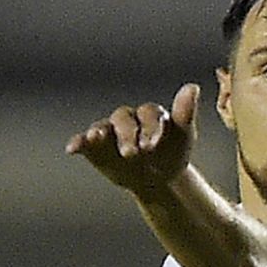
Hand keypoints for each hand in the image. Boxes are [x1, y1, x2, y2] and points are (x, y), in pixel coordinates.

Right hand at [66, 82, 199, 195]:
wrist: (159, 179)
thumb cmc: (172, 153)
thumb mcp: (183, 136)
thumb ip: (184, 113)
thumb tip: (193, 87)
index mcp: (150, 113)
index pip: (149, 113)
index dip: (151, 127)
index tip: (155, 144)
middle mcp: (128, 119)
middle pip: (123, 118)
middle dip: (127, 134)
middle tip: (133, 153)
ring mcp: (110, 131)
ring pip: (102, 127)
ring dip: (99, 132)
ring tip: (97, 138)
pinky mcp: (94, 147)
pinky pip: (84, 141)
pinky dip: (77, 142)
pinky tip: (73, 148)